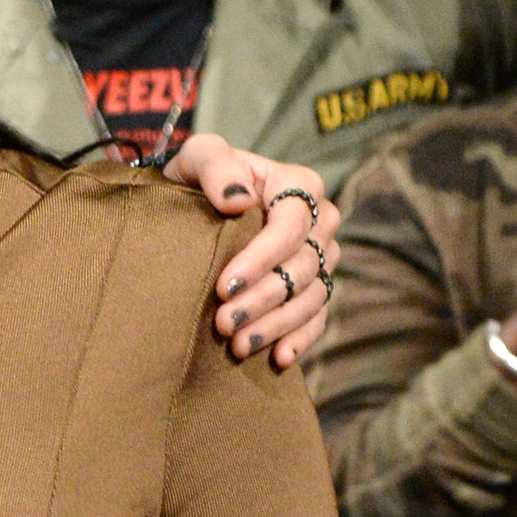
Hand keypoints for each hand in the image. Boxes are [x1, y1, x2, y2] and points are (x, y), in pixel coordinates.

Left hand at [164, 137, 341, 368]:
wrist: (195, 206)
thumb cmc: (197, 179)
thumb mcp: (197, 158)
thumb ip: (214, 165)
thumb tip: (237, 201)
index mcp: (298, 184)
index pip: (291, 225)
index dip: (260, 258)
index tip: (223, 286)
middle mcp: (320, 221)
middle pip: (302, 265)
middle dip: (263, 299)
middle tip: (223, 323)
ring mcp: (321, 257)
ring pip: (311, 296)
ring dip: (276, 325)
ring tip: (238, 346)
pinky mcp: (314, 287)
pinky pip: (318, 318)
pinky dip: (301, 339)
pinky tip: (277, 358)